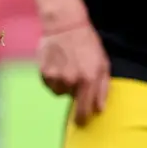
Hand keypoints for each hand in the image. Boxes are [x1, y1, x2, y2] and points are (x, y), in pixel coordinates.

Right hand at [37, 7, 110, 122]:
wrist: (65, 25)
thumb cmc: (88, 44)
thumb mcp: (103, 64)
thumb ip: (103, 88)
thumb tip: (99, 109)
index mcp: (88, 80)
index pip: (84, 110)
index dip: (83, 118)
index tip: (82, 122)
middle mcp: (71, 81)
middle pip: (71, 101)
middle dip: (75, 94)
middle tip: (77, 78)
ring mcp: (55, 77)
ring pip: (59, 93)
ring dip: (64, 85)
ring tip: (68, 67)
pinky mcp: (43, 73)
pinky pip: (49, 85)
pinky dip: (53, 79)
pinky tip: (58, 65)